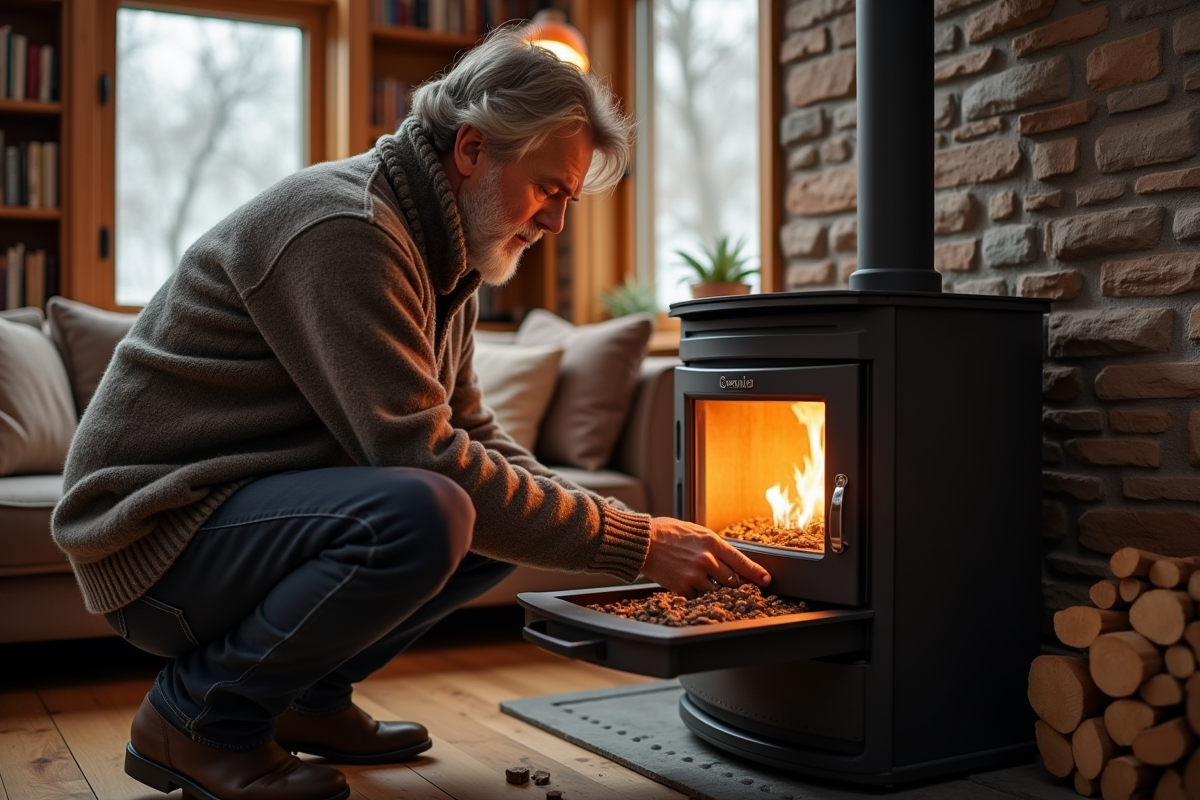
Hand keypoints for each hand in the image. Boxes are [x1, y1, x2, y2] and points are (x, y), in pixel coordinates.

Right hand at [640, 517, 770, 597]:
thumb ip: (713, 545)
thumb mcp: (695, 531)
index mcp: (711, 542)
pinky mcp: (683, 587)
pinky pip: (698, 596)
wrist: (642, 543)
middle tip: (729, 581)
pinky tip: (688, 583)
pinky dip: (696, 593)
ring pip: (716, 591)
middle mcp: (706, 560)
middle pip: (732, 580)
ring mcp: (695, 575)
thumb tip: (729, 557)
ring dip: (714, 589)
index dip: (756, 572)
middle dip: (733, 582)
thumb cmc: (667, 533)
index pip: (741, 561)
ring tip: (703, 580)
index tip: (766, 580)